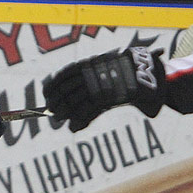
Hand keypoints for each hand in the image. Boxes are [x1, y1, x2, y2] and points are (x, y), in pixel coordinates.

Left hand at [43, 47, 165, 131]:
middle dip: (56, 103)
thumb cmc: (122, 78)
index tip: (46, 96)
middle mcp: (91, 74)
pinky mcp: (108, 95)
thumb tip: (70, 102)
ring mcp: (99, 84)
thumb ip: (87, 89)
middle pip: (66, 90)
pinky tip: (74, 127)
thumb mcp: (102, 79)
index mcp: (87, 65)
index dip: (51, 87)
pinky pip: (88, 109)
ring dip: (64, 112)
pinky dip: (79, 120)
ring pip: (74, 100)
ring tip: (60, 120)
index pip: (62, 76)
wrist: (146, 74)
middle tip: (53, 114)